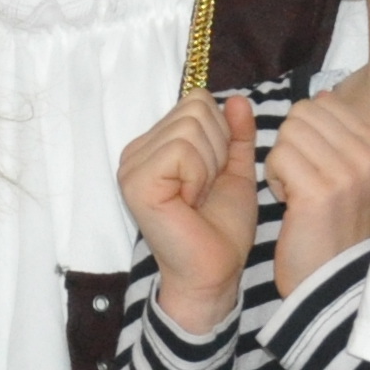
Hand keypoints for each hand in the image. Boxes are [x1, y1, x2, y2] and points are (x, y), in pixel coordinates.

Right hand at [118, 92, 259, 333]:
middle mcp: (136, 152)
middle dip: (217, 148)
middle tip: (206, 188)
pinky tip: (190, 202)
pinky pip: (181, 151)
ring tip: (199, 196)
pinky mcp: (136, 182)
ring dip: (209, 165)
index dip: (221, 134)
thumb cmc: (221, 226)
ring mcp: (132, 166)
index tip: (213, 174)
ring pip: (190, 128)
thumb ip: (236, 133)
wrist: (215, 270)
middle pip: (195, 109)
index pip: (197, 100)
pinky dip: (199, 175)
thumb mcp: (235, 169)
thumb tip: (237, 99)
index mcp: (156, 145)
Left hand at [266, 91, 369, 293]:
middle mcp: (368, 156)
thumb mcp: (351, 176)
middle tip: (301, 179)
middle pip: (302, 114)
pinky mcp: (318, 191)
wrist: (332, 281)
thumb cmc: (334, 229)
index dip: (307, 132)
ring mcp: (346, 172)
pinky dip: (274, 179)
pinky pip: (277, 156)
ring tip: (296, 192)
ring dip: (281, 162)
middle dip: (291, 144)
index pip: (324, 104)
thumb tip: (322, 95)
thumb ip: (339, 134)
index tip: (315, 166)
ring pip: (287, 132)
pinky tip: (289, 203)